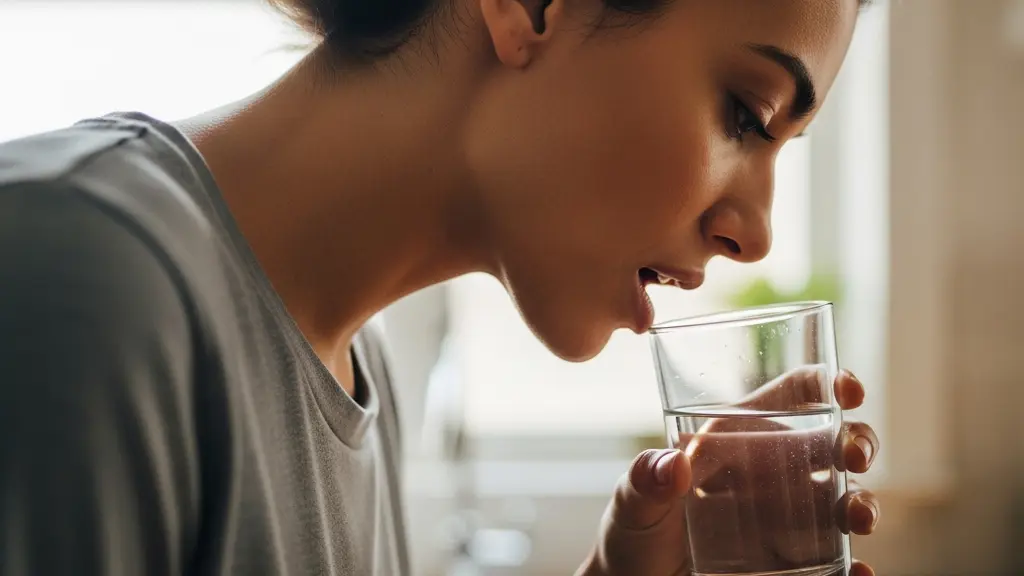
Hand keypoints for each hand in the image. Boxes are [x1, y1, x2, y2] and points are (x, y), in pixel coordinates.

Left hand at [579, 370, 879, 575]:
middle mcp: (772, 475)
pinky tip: (857, 569)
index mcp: (737, 440)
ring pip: (844, 500)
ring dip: (863, 504)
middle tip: (856, 457)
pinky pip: (836, 562)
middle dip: (858, 441)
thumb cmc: (633, 534)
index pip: (790, 397)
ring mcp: (788, 520)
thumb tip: (672, 464)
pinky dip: (854, 565)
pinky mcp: (793, 564)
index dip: (826, 382)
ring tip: (859, 518)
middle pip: (832, 444)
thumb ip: (645, 482)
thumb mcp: (633, 505)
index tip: (847, 389)